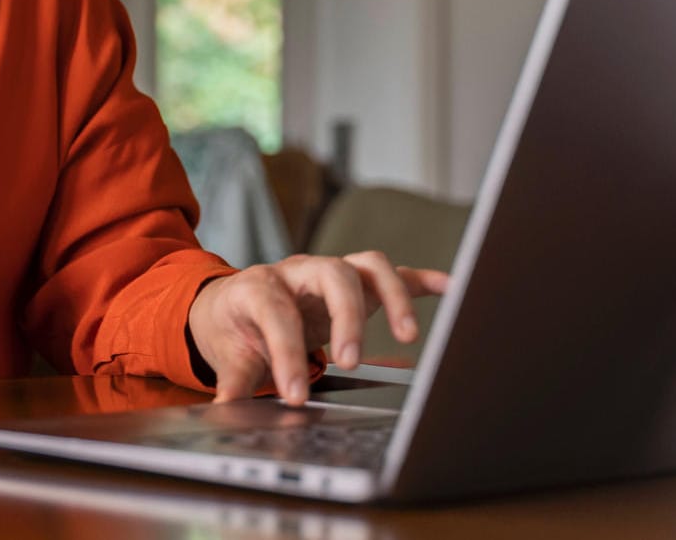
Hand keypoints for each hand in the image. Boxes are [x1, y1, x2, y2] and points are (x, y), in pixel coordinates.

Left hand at [185, 252, 449, 405]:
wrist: (232, 304)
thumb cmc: (234, 326)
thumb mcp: (227, 354)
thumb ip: (233, 381)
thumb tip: (226, 410)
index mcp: (259, 288)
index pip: (277, 314)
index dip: (287, 354)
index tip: (296, 394)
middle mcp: (297, 272)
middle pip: (331, 273)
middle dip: (345, 317)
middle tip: (349, 362)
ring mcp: (330, 274)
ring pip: (368, 265)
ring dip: (392, 296)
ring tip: (408, 335)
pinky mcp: (356, 284)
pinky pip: (394, 274)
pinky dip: (423, 280)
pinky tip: (450, 288)